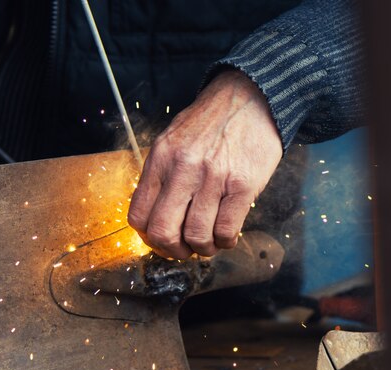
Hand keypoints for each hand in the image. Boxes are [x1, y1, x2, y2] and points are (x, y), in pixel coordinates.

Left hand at [128, 70, 282, 258]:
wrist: (251, 97)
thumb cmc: (210, 123)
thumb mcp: (172, 141)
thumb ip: (161, 176)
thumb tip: (155, 217)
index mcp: (161, 159)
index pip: (138, 216)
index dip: (149, 238)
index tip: (161, 240)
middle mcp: (183, 169)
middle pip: (163, 232)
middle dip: (173, 251)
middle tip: (185, 249)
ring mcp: (213, 177)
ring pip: (197, 236)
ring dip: (203, 249)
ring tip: (209, 242)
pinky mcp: (243, 185)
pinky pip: (226, 230)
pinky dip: (225, 241)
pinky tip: (227, 235)